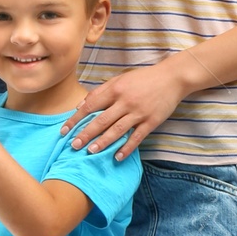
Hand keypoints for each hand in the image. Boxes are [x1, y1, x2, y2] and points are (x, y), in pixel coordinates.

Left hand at [60, 58, 194, 157]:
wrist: (172, 78)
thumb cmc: (143, 79)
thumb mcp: (119, 80)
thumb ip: (99, 92)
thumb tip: (80, 106)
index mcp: (115, 90)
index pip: (90, 106)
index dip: (76, 119)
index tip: (64, 131)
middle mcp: (125, 102)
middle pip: (101, 120)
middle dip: (85, 134)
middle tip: (73, 146)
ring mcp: (139, 113)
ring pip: (117, 130)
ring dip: (103, 142)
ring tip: (90, 152)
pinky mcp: (151, 121)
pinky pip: (137, 137)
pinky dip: (127, 148)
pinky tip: (117, 157)